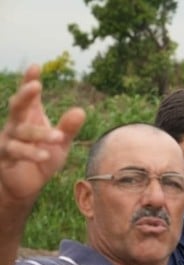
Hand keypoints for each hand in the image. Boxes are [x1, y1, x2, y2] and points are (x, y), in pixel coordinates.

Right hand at [0, 65, 85, 205]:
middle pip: (17, 106)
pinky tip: (43, 155)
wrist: (26, 185)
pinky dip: (30, 153)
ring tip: (59, 137)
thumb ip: (68, 128)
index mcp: (30, 117)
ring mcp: (8, 140)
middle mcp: (16, 125)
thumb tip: (80, 110)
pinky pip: (16, 152)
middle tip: (35, 86)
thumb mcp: (60, 143)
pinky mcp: (5, 157)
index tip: (36, 66)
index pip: (29, 97)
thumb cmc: (42, 158)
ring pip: (21, 132)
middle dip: (25, 95)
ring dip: (39, 134)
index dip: (30, 80)